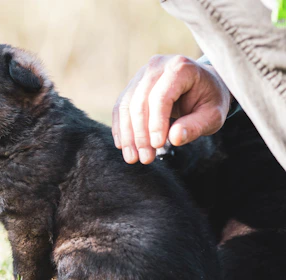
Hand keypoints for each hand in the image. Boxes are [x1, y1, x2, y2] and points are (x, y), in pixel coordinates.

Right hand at [112, 55, 231, 163]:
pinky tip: (123, 146)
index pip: (160, 97)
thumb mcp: (212, 115)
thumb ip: (196, 126)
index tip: (158, 146)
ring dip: (127, 135)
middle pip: (139, 102)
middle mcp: (157, 65)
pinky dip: (121, 128)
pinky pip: (121, 107)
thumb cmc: (209, 100)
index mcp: (180, 67)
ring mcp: (142, 74)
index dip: (156, 123)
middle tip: (145, 159)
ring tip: (133, 157)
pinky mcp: (133, 85)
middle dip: (140, 134)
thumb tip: (175, 139)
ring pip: (126, 106)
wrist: (204, 85)